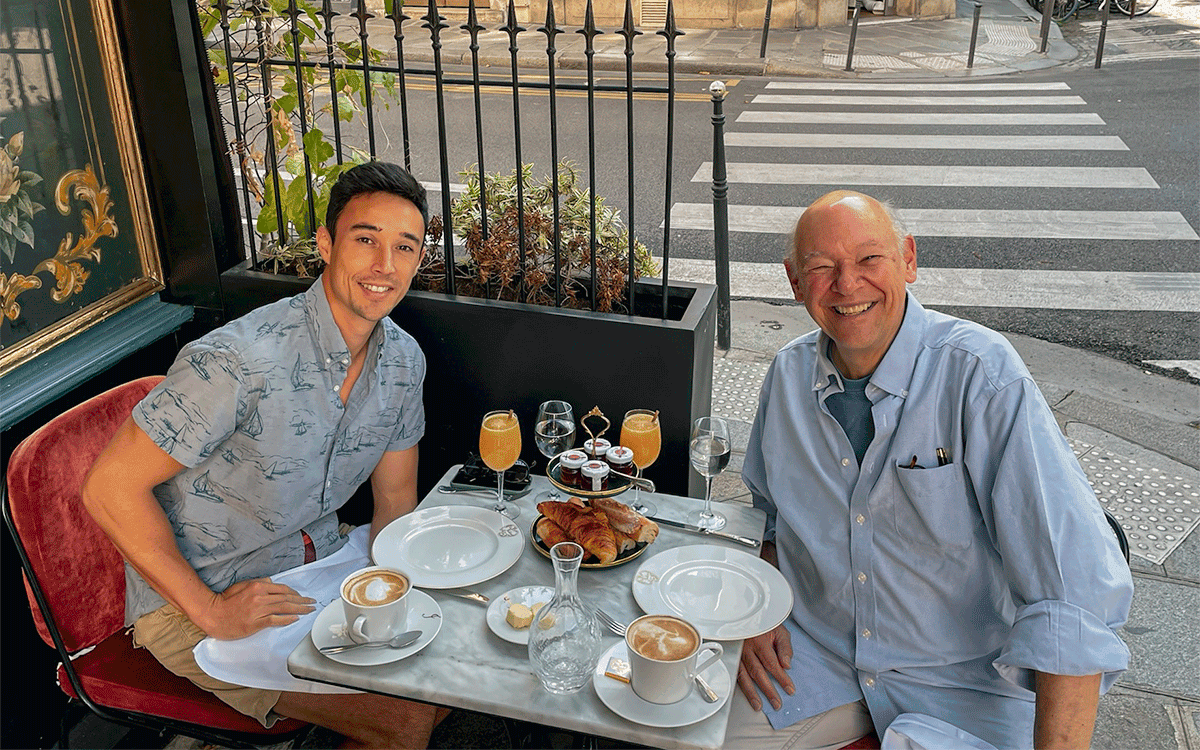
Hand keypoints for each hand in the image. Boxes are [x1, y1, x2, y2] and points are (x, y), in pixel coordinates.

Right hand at [197, 578, 315, 639]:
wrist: (212, 614)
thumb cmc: (225, 600)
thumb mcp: (242, 585)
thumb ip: (258, 583)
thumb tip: (271, 583)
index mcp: (258, 587)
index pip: (283, 589)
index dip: (296, 593)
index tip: (303, 596)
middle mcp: (260, 597)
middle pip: (287, 598)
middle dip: (302, 601)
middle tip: (312, 603)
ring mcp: (258, 610)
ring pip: (284, 608)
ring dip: (299, 609)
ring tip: (309, 610)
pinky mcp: (255, 623)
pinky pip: (275, 620)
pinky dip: (286, 619)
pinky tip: (295, 618)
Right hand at [737, 624, 794, 710]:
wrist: (749, 615)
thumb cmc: (766, 625)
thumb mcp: (780, 631)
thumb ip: (785, 648)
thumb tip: (787, 665)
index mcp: (760, 641)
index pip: (772, 664)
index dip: (781, 678)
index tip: (790, 689)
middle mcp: (747, 649)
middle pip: (758, 672)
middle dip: (768, 690)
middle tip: (776, 703)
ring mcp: (737, 653)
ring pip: (743, 675)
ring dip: (751, 692)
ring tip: (758, 705)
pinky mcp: (732, 656)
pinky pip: (734, 673)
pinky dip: (739, 685)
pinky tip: (744, 694)